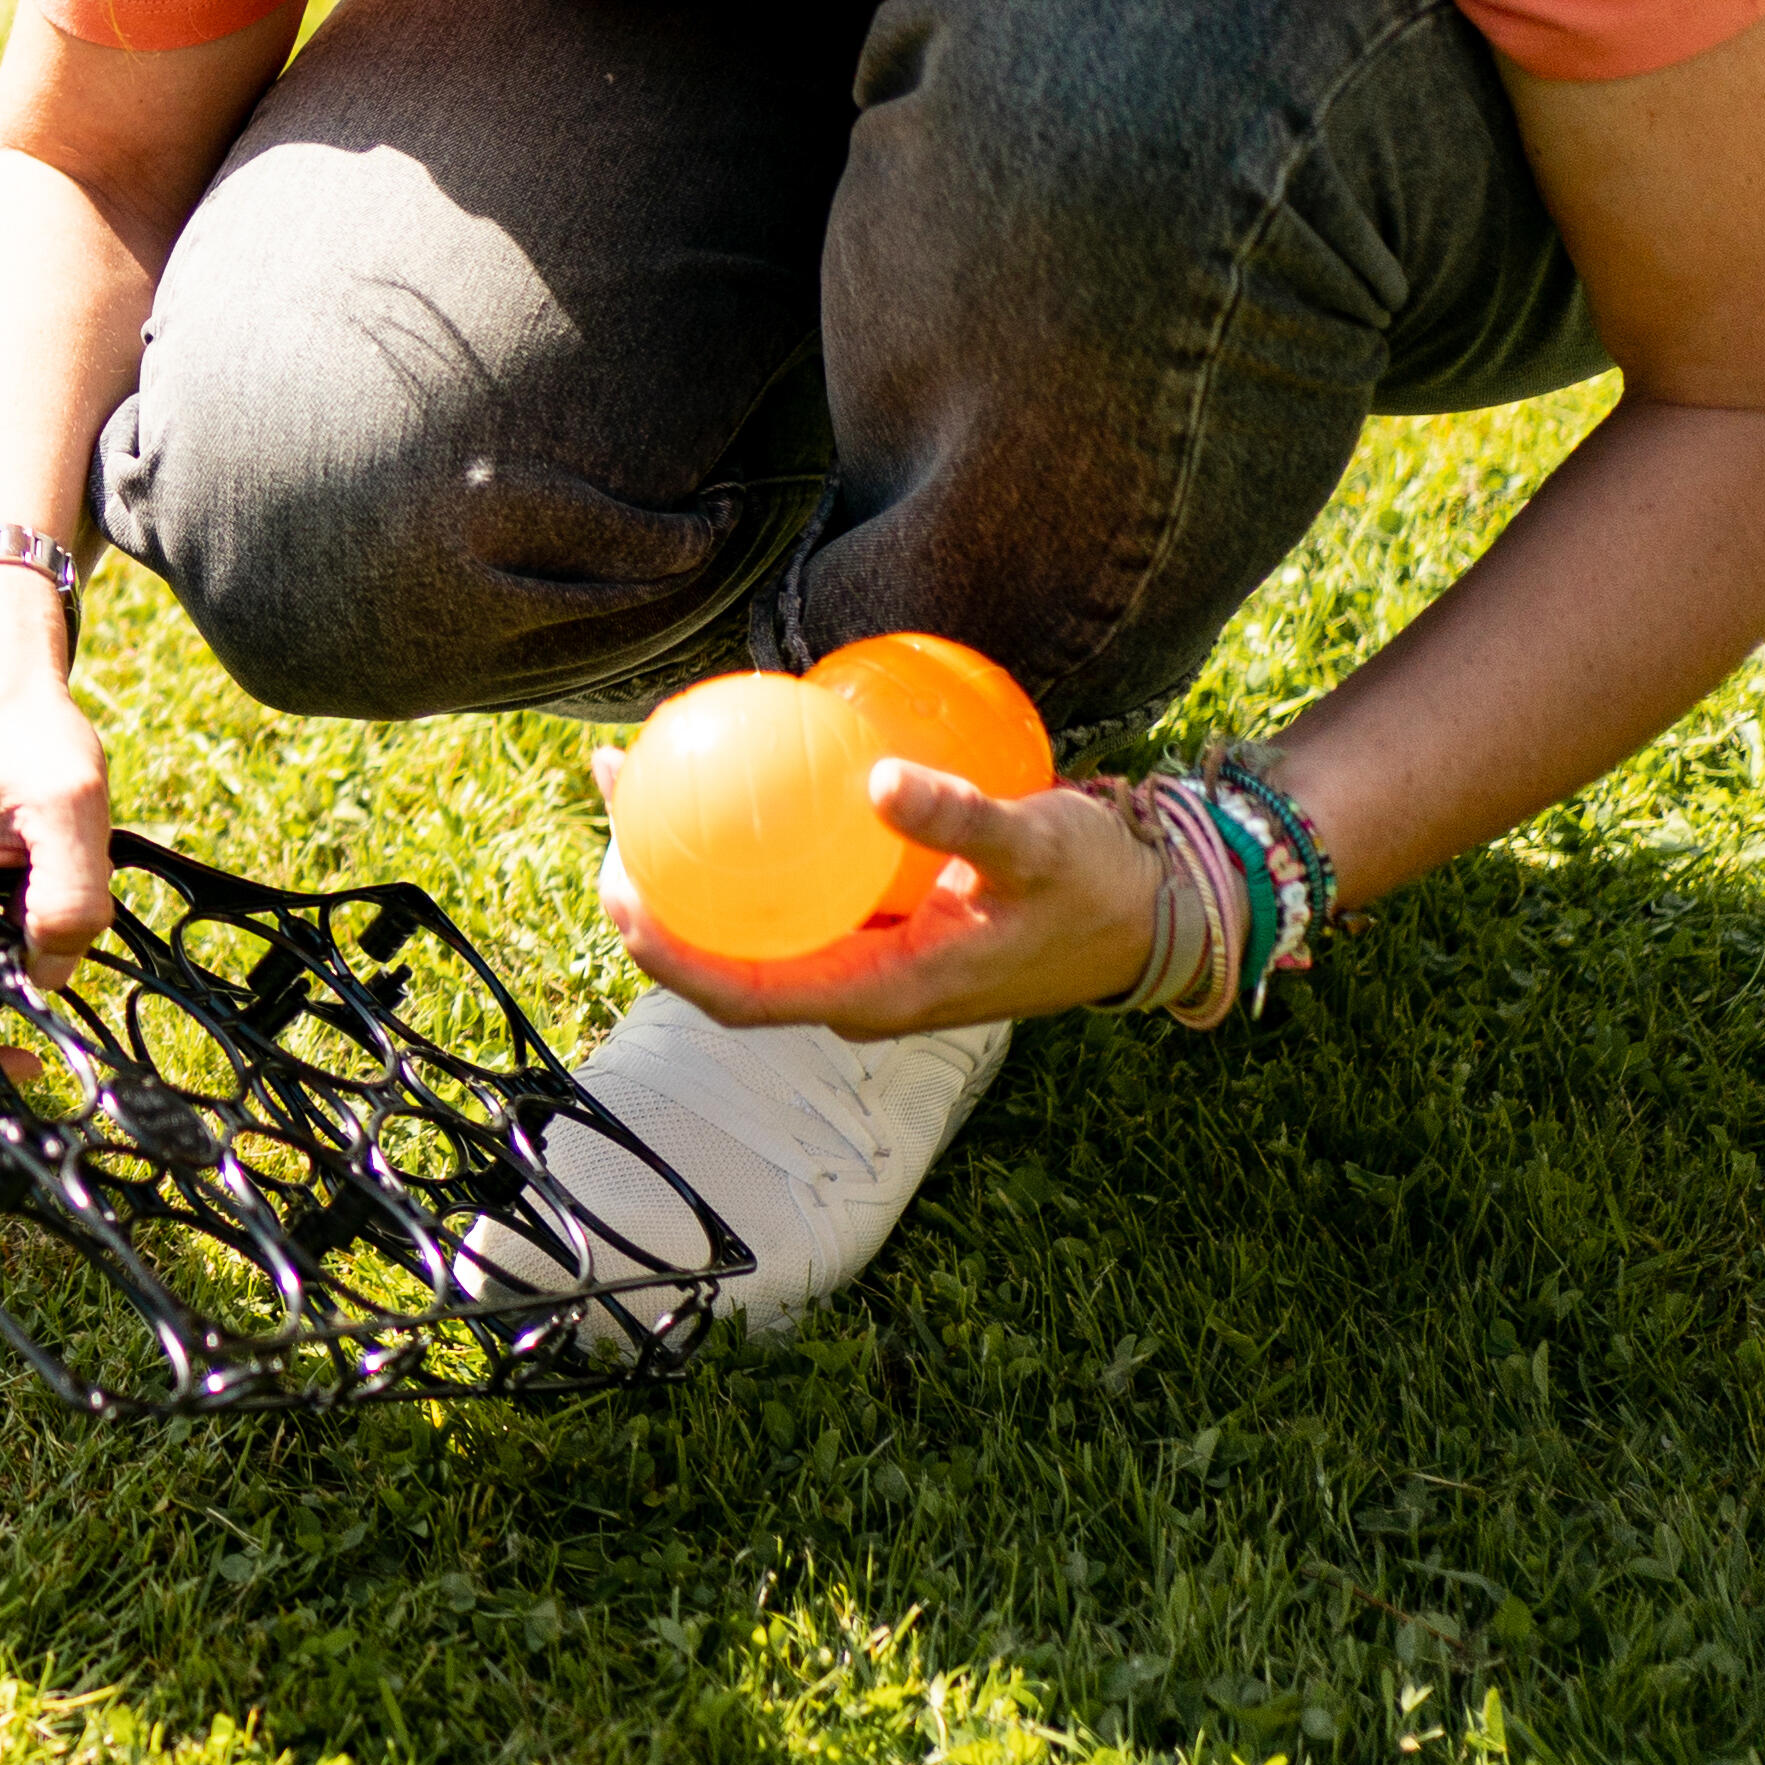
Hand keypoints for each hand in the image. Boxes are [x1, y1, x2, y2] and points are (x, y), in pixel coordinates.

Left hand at [595, 752, 1160, 1033]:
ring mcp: (858, 960)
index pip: (740, 994)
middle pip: (720, 954)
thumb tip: (883, 783)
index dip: (666, 952)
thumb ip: (962, 820)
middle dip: (650, 889)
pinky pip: (789, 890)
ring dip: (688, 858)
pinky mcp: (870, 927)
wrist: (1149, 917)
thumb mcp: (1038, 845)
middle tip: (616, 796)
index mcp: (877, 994)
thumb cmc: (1096, 889)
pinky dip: (750, 842)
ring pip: (748, 920)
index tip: (617, 887)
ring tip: (642, 770)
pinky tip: (734, 770)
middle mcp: (852, 987)